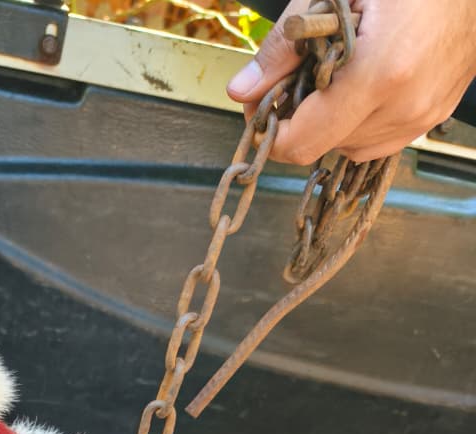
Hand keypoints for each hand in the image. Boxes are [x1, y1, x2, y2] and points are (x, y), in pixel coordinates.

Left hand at [227, 0, 475, 163]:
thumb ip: (284, 45)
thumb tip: (242, 90)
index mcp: (379, 74)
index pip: (302, 143)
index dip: (272, 131)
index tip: (262, 107)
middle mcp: (402, 106)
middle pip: (321, 147)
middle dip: (300, 119)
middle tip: (297, 79)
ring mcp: (421, 117)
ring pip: (347, 147)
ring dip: (331, 120)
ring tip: (336, 75)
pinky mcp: (432, 118)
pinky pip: (377, 140)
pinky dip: (358, 121)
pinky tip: (361, 85)